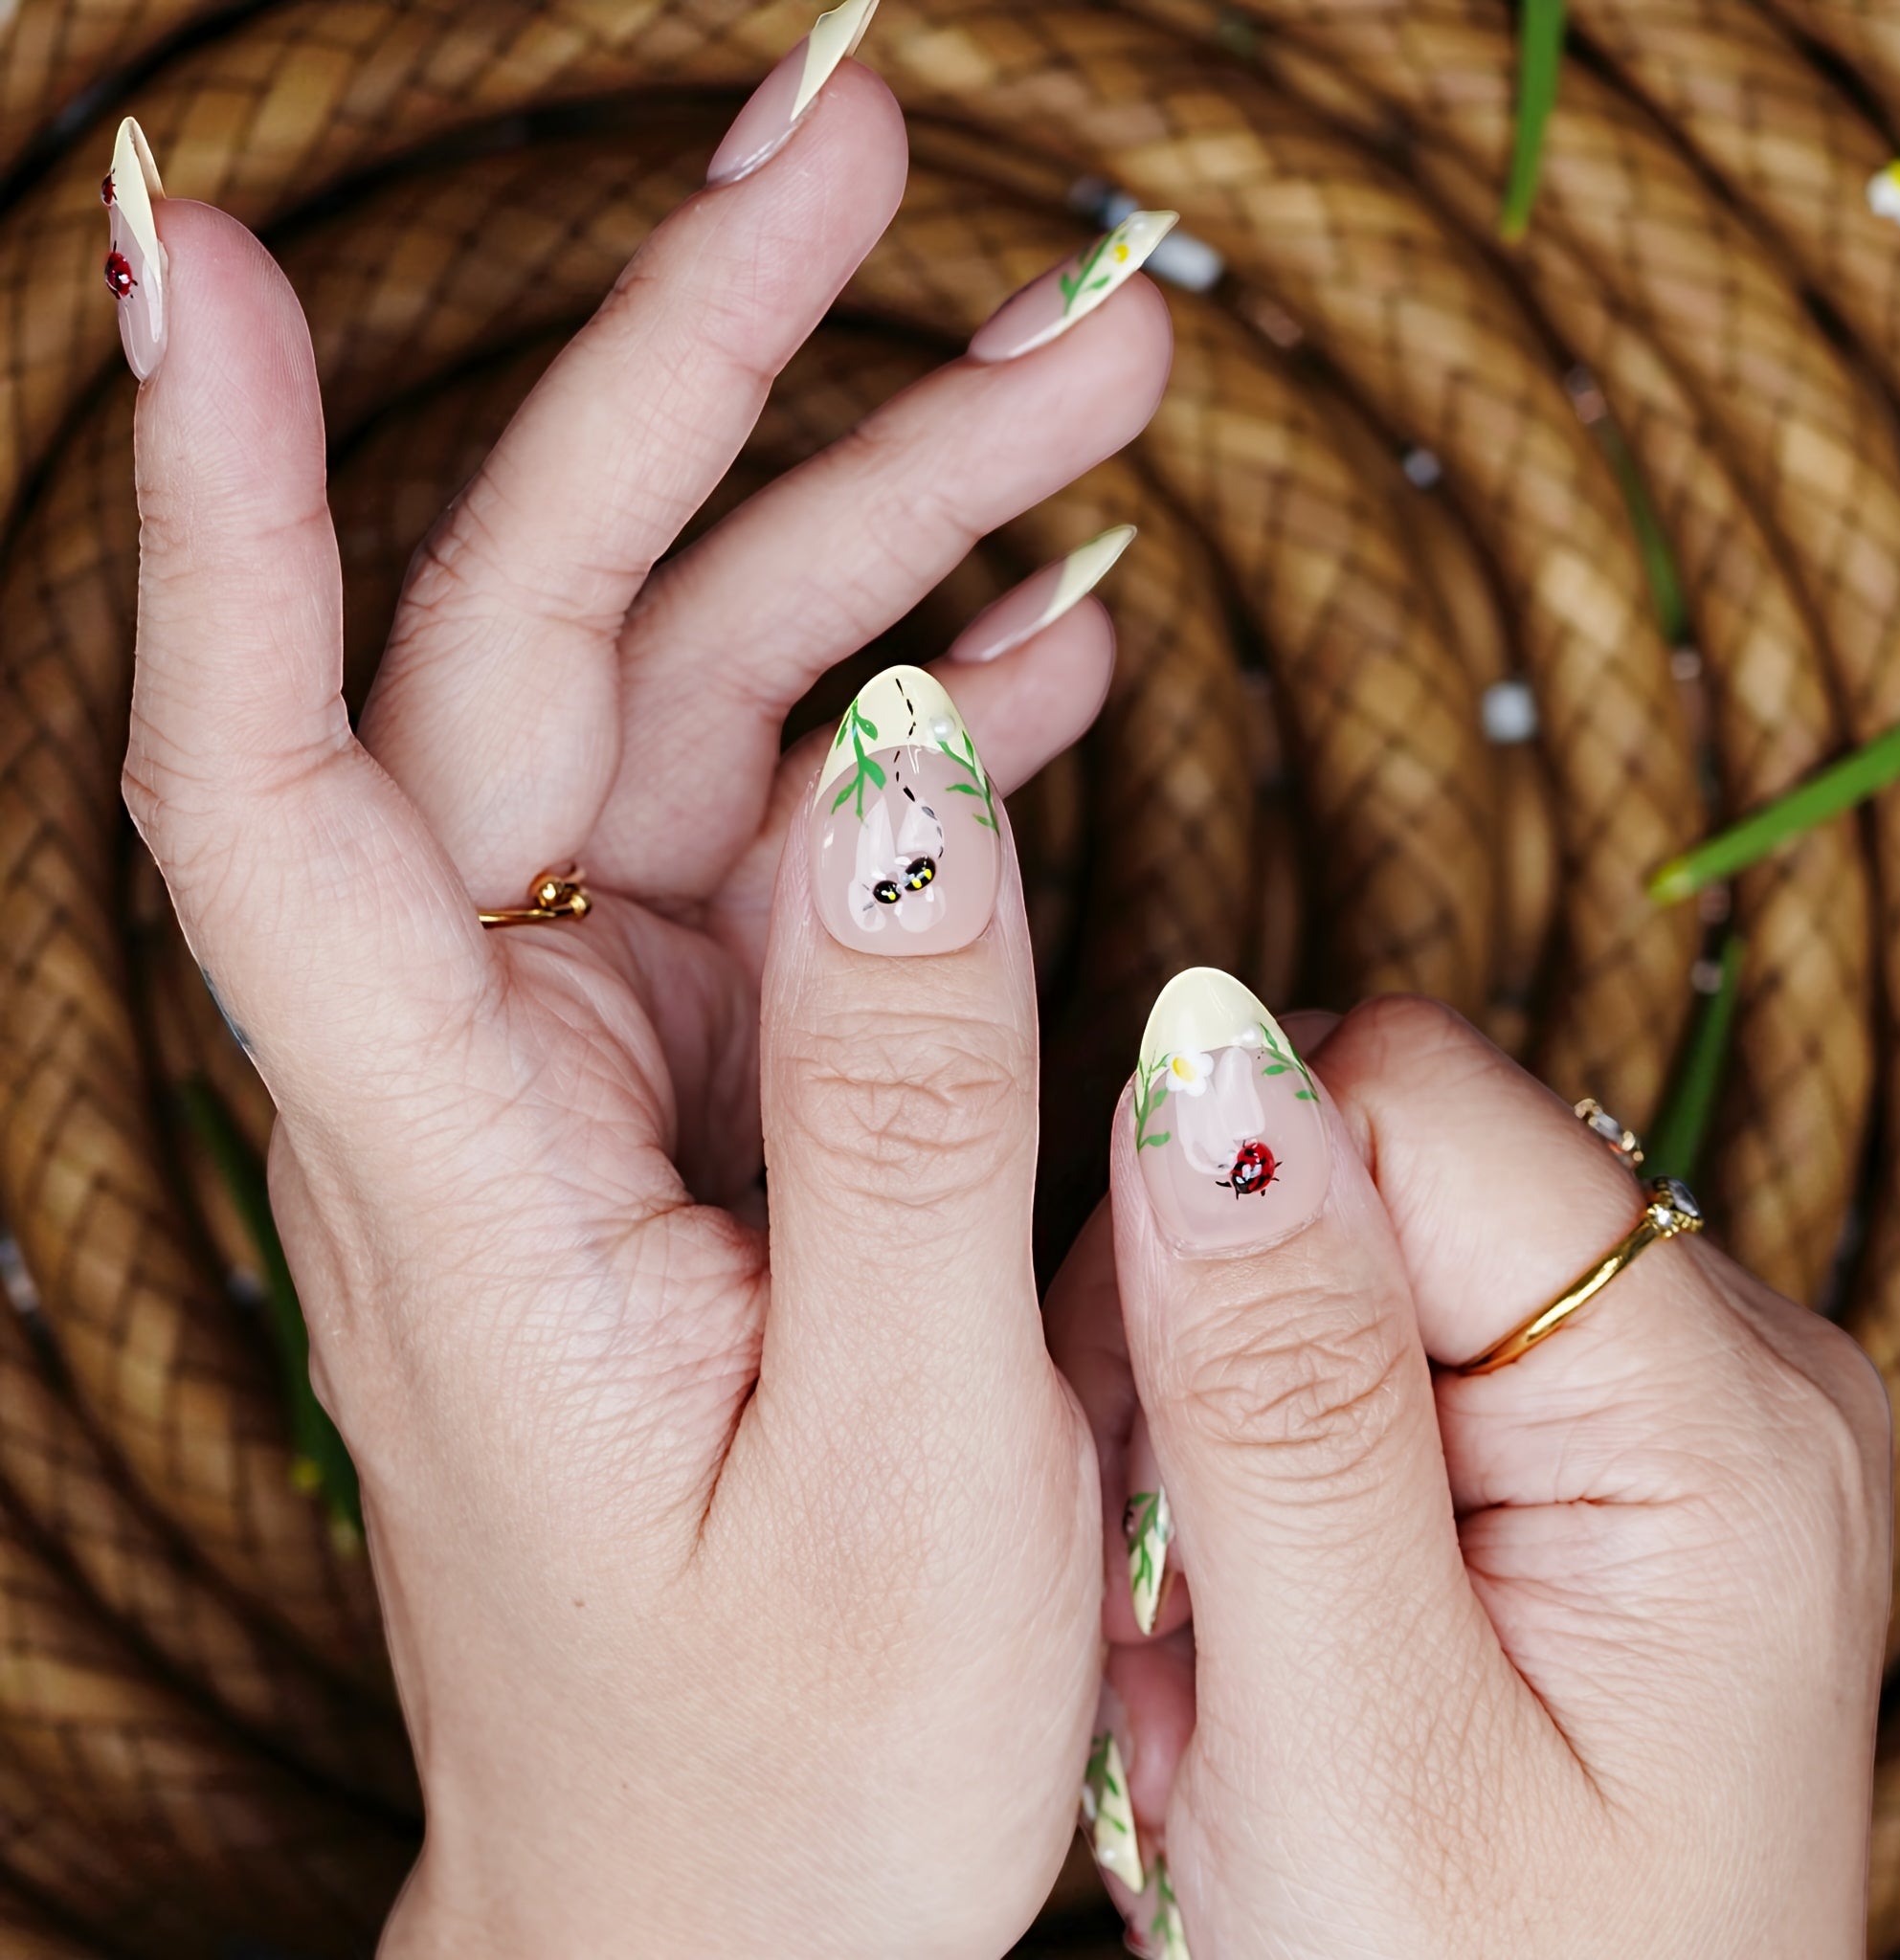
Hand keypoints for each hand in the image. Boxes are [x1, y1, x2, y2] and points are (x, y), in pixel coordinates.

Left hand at [114, 28, 1172, 1955]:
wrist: (709, 1917)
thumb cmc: (779, 1767)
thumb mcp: (901, 1461)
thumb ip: (898, 1106)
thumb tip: (929, 762)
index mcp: (464, 1170)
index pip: (272, 773)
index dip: (227, 497)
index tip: (203, 243)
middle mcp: (492, 1071)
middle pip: (551, 645)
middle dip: (714, 382)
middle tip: (883, 159)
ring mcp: (595, 1061)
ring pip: (707, 712)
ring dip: (882, 531)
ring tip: (1088, 389)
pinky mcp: (694, 1087)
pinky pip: (796, 840)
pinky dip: (923, 720)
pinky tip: (1057, 645)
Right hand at [1049, 981, 1889, 1957]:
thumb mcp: (1351, 1736)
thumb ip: (1281, 1387)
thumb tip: (1202, 1063)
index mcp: (1706, 1411)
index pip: (1401, 1097)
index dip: (1215, 1219)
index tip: (1144, 1447)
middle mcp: (1712, 1365)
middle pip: (1370, 1151)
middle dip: (1202, 1328)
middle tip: (1172, 1572)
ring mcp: (1650, 1408)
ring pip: (1339, 1241)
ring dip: (1212, 1408)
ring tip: (1214, 1623)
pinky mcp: (1576, 1454)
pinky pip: (1361, 1340)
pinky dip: (1256, 1455)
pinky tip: (1255, 1607)